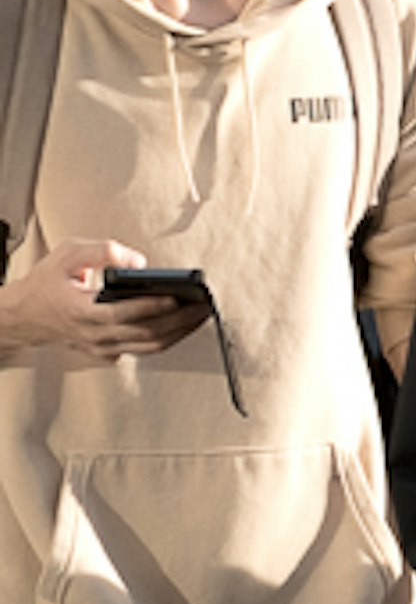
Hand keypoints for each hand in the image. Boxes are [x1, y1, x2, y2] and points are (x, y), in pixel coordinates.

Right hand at [0, 239, 214, 359]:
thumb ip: (103, 252)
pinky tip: (184, 324)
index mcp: (81, 312)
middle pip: (144, 333)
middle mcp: (94, 335)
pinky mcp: (108, 351)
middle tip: (204, 304)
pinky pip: (143, 348)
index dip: (150, 307)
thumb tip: (137, 262)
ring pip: (148, 346)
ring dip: (179, 331)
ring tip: (203, 314)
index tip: (175, 297)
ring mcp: (102, 347)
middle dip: (179, 320)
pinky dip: (167, 338)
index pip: (122, 314)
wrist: (23, 315)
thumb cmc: (47, 284)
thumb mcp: (68, 255)